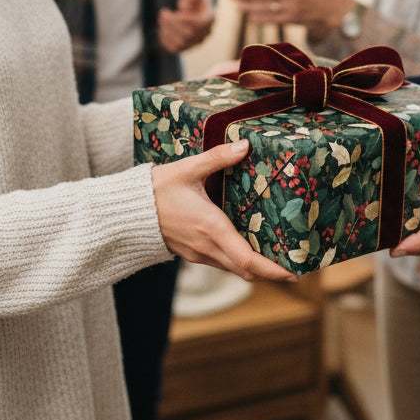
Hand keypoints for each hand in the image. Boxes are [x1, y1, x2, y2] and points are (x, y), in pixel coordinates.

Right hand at [151, 140, 294, 281]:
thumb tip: (245, 145)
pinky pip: (221, 263)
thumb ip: (218, 158)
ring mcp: (198, 253)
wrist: (125, 213)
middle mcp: (207, 247)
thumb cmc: (155, 190)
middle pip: (246, 271)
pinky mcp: (191, 253)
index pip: (248, 260)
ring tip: (276, 256)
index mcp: (211, 228)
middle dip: (271, 272)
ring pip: (233, 269)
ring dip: (255, 267)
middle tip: (294, 265)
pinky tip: (246, 246)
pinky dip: (238, 261)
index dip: (273, 270)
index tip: (294, 274)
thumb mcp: (188, 169)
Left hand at [158, 0, 214, 54]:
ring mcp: (196, 42)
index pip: (198, 24)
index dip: (183, 19)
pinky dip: (165, 39)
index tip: (172, 10)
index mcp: (209, 18)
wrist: (195, 9)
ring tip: (162, 19)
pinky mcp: (186, 47)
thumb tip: (183, 8)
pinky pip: (175, 48)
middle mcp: (205, 33)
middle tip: (162, 12)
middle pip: (188, 34)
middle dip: (171, 24)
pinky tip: (162, 28)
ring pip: (180, 43)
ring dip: (167, 31)